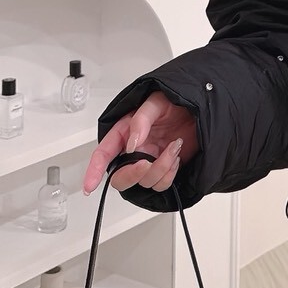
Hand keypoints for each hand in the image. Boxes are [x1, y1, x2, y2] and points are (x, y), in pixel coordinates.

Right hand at [82, 90, 197, 196]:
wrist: (198, 110)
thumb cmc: (174, 102)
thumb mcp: (155, 102)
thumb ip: (140, 121)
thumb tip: (131, 143)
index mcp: (123, 133)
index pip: (103, 154)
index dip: (93, 171)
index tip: (89, 185)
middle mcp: (133, 151)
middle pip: (120, 177)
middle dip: (133, 174)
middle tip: (146, 164)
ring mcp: (148, 161)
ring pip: (144, 182)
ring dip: (160, 168)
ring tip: (173, 147)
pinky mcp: (163, 170)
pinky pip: (161, 184)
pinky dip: (170, 173)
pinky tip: (176, 157)